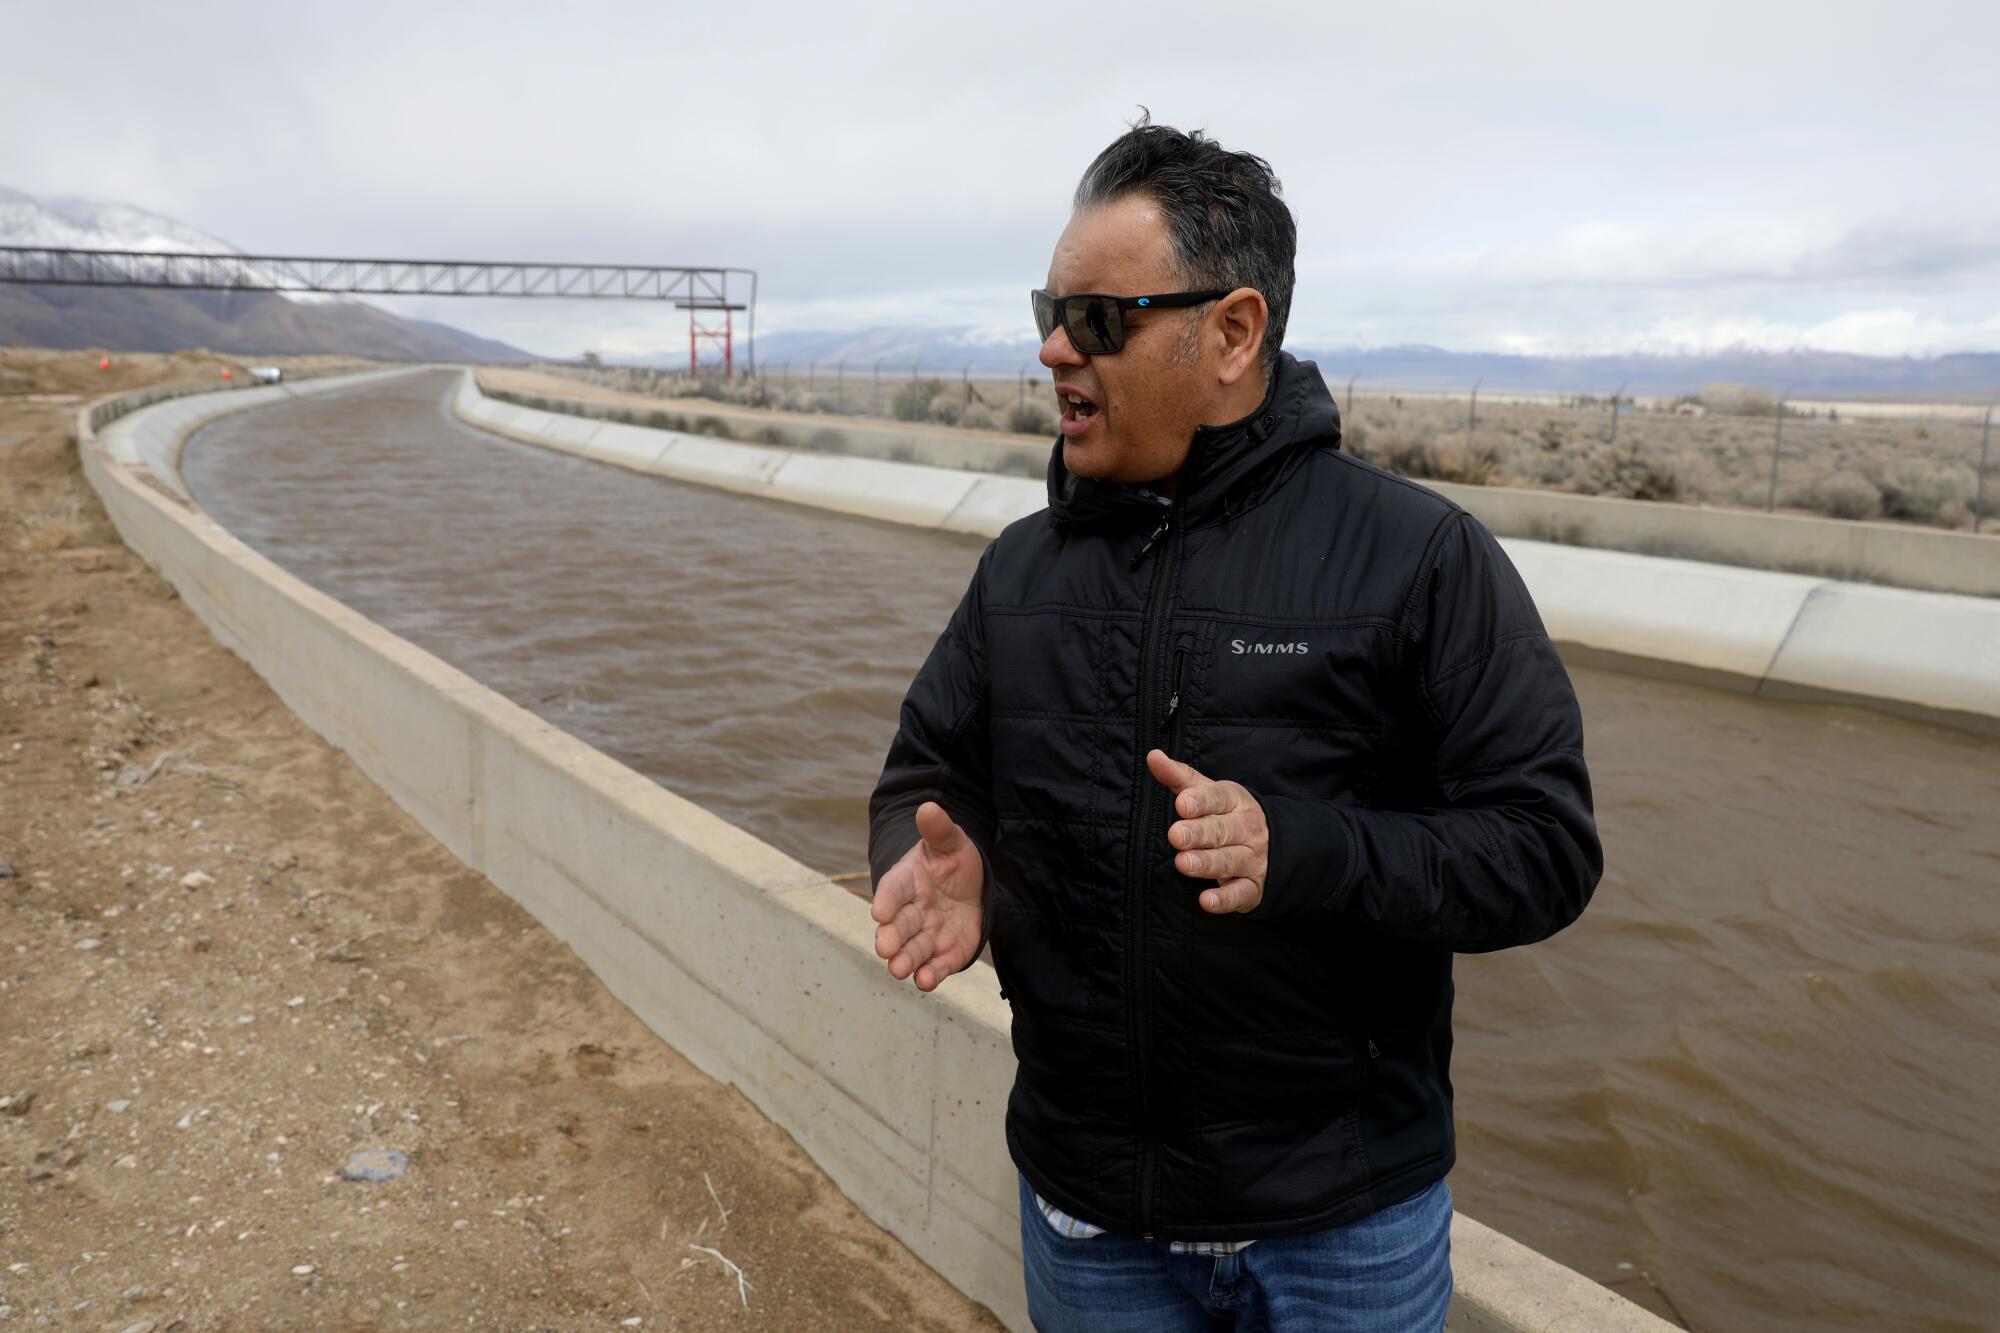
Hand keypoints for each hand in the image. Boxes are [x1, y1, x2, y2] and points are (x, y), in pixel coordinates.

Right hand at [870, 801, 985, 990]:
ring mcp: (927, 934)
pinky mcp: (945, 952)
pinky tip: (925, 981)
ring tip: (900, 970)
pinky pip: (936, 965)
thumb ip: (939, 829)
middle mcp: (911, 911)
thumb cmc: (951, 861)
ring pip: (913, 950)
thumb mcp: (950, 841)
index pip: (893, 890)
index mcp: (907, 881)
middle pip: (899, 926)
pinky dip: (930, 975)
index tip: (879, 911)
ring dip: (906, 960)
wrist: (967, 888)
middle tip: (885, 948)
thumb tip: (929, 807)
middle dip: (891, 938)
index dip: (886, 900)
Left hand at [1147, 749, 1267, 913]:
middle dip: (1199, 833)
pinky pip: (1239, 894)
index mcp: (1236, 802)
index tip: (1182, 804)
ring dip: (1207, 863)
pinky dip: (1225, 899)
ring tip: (1183, 863)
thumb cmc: (1229, 815)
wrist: (1276, 846)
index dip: (1201, 801)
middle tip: (1176, 835)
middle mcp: (1247, 829)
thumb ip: (1180, 777)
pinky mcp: (1253, 888)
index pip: (1219, 798)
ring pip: (1229, 860)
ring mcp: (1252, 859)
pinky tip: (1206, 902)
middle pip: (1222, 830)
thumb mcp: (1209, 793)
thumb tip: (1153, 756)